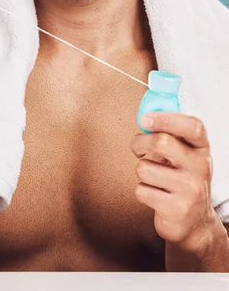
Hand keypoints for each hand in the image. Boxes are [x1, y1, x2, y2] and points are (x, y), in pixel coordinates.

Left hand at [130, 112, 216, 251]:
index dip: (166, 118)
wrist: (195, 223)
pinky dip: (142, 191)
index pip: (193, 126)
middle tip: (137, 148)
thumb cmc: (182, 179)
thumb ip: (170, 134)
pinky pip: (142, 190)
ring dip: (142, 171)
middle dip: (140, 142)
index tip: (144, 119)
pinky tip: (156, 195)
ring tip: (154, 178)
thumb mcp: (185, 155)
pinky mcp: (176, 210)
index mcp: (202, 149)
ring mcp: (190, 190)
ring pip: (145, 168)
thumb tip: (145, 116)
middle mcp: (200, 168)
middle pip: (162, 142)